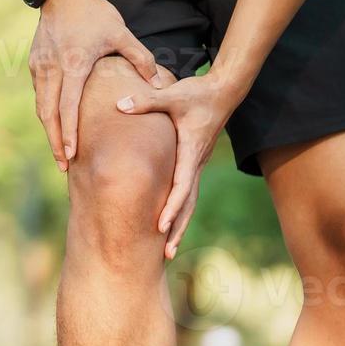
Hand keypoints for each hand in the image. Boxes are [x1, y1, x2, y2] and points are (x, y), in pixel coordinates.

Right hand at [30, 0, 159, 170]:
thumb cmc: (94, 13)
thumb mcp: (121, 33)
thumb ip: (141, 59)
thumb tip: (160, 83)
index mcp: (74, 64)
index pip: (68, 106)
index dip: (69, 133)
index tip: (71, 155)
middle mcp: (52, 69)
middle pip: (49, 114)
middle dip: (55, 142)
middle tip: (63, 165)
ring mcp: (40, 67)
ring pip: (41, 107)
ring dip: (49, 131)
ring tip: (59, 152)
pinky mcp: (35, 64)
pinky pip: (39, 94)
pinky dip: (46, 113)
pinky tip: (55, 126)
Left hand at [116, 72, 247, 258]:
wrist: (224, 90)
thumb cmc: (198, 93)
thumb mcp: (173, 94)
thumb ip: (146, 100)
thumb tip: (119, 105)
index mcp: (191, 152)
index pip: (182, 186)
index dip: (171, 208)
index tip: (160, 227)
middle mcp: (197, 163)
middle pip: (188, 203)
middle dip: (178, 229)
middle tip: (167, 254)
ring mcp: (197, 164)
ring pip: (190, 201)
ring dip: (180, 225)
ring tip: (168, 252)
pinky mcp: (195, 162)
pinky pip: (187, 192)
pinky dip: (179, 210)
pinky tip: (169, 225)